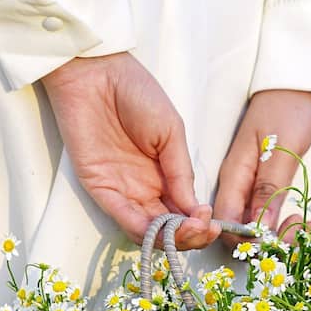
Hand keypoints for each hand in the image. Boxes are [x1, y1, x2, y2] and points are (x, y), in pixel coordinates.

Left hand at [41, 53, 216, 249]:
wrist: (97, 72)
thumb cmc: (136, 93)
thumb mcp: (172, 132)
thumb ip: (182, 172)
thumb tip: (195, 209)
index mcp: (165, 175)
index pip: (184, 212)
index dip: (199, 223)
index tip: (214, 221)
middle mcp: (145, 189)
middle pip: (168, 229)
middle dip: (189, 236)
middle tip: (204, 230)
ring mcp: (123, 191)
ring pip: (148, 232)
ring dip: (170, 238)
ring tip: (190, 231)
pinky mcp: (100, 189)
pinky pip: (123, 218)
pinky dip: (144, 230)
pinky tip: (164, 229)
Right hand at [213, 89, 310, 241]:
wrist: (292, 87)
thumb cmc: (286, 111)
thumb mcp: (281, 150)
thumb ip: (269, 190)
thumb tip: (259, 229)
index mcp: (233, 177)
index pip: (226, 225)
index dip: (248, 241)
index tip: (277, 239)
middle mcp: (235, 187)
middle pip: (239, 231)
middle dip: (268, 241)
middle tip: (299, 230)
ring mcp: (247, 188)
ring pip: (254, 227)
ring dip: (279, 235)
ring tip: (306, 225)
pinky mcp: (260, 188)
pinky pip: (265, 216)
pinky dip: (282, 224)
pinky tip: (302, 220)